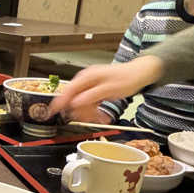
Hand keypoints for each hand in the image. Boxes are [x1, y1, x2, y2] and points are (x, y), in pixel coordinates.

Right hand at [49, 56, 163, 118]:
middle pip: (75, 99)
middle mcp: (86, 80)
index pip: (67, 91)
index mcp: (87, 77)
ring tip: (101, 118)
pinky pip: (89, 102)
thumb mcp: (110, 89)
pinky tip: (101, 115)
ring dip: (90, 113)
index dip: (58, 102)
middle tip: (91, 119)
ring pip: (82, 103)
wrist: (141, 73)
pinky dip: (94, 110)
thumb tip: (75, 102)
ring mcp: (90, 84)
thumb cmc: (128, 77)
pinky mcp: (95, 89)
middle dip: (81, 112)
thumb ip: (91, 96)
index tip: (51, 112)